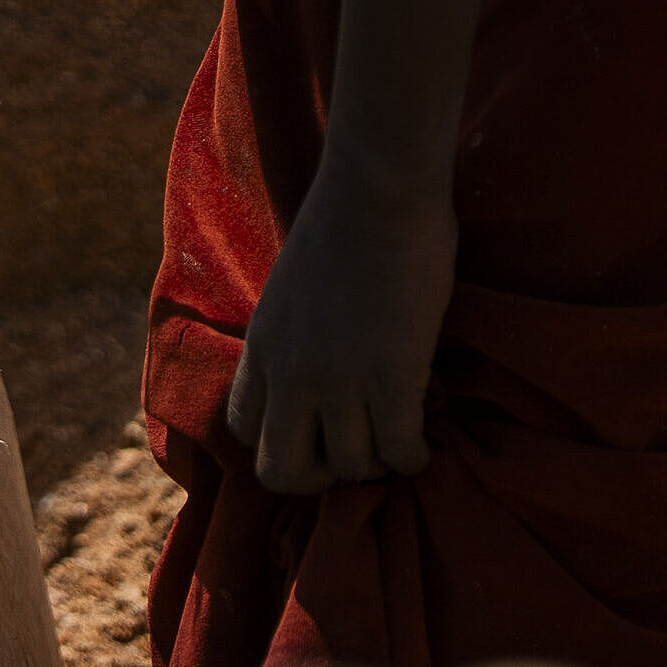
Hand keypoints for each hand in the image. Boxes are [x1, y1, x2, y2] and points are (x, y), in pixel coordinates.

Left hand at [222, 157, 459, 493]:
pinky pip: (399, 453)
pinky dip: (415, 457)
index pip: (242, 429)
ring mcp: (339, 380)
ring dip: (377, 463)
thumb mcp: (290, 288)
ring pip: (350, 469)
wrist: (378, 189)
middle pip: (281, 472)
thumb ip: (292, 336)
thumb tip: (316, 366)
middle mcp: (289, 373)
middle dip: (317, 477)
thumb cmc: (344, 222)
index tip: (314, 431)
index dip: (279, 441)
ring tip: (396, 438)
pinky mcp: (392, 379)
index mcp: (260, 347)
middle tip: (352, 454)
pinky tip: (425, 441)